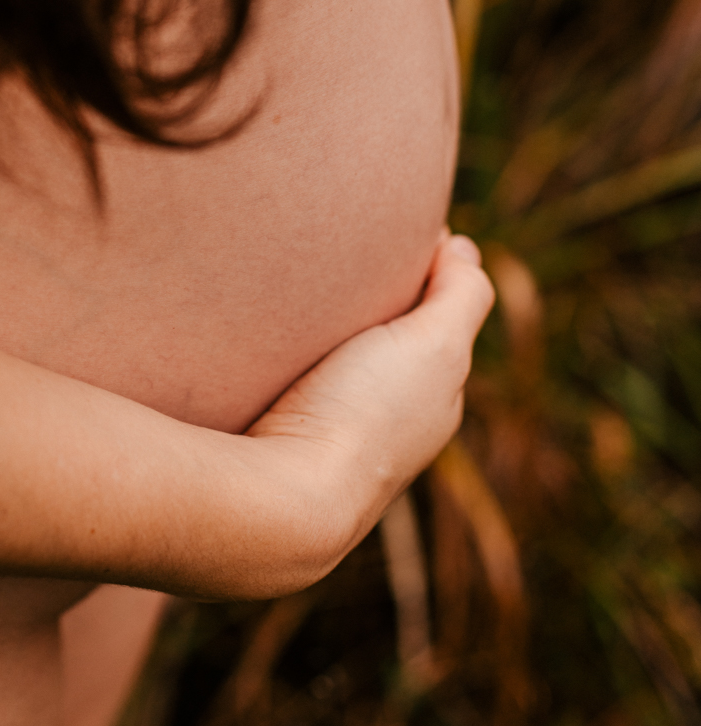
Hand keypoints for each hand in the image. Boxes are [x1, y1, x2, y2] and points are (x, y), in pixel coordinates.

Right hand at [248, 233, 492, 568]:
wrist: (280, 499)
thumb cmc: (362, 418)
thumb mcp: (434, 347)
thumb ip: (460, 296)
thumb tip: (463, 247)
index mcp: (432, 402)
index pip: (439, 321)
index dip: (423, 270)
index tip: (394, 226)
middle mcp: (388, 423)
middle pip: (387, 341)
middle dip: (374, 295)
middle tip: (341, 242)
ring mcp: (330, 434)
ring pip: (337, 362)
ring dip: (324, 322)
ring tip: (295, 276)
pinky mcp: (276, 436)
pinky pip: (291, 379)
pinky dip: (288, 348)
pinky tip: (262, 329)